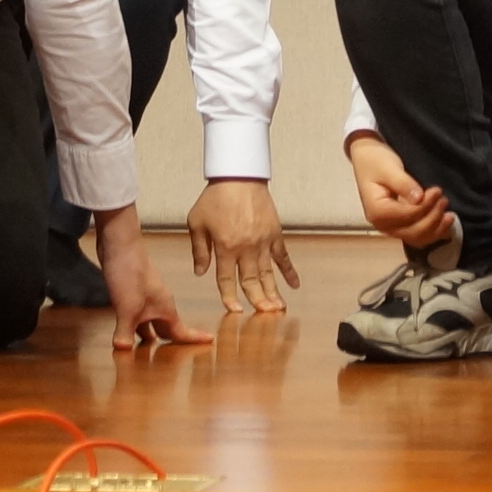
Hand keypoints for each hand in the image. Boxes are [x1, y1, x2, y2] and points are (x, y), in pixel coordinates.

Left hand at [94, 207, 212, 350]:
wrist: (119, 243)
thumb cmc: (131, 273)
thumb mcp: (127, 307)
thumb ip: (125, 332)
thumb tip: (122, 351)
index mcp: (165, 309)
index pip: (183, 330)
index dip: (196, 338)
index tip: (211, 342)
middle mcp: (158, 304)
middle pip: (165, 330)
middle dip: (167, 345)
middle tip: (167, 362)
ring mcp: (144, 298)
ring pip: (148, 323)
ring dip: (146, 337)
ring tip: (142, 352)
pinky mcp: (131, 292)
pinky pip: (135, 316)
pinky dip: (132, 327)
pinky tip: (123, 331)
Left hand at [183, 180, 299, 315]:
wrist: (238, 175)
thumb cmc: (214, 198)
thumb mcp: (197, 222)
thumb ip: (199, 249)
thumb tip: (200, 272)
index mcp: (226, 247)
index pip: (227, 279)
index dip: (229, 297)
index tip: (234, 310)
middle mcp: (246, 248)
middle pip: (252, 281)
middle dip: (257, 300)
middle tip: (263, 316)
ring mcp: (263, 241)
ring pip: (268, 273)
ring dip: (274, 292)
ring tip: (278, 308)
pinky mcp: (275, 233)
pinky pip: (283, 256)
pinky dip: (289, 271)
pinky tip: (294, 285)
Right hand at [346, 133, 451, 247]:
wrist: (367, 159)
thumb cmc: (376, 161)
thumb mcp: (389, 168)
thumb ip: (403, 184)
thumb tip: (419, 198)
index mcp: (377, 212)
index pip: (407, 216)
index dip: (425, 206)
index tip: (437, 191)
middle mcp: (383, 225)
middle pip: (414, 232)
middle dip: (433, 218)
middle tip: (443, 199)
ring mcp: (391, 227)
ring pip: (418, 238)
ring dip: (436, 228)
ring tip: (449, 213)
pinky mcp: (399, 225)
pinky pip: (418, 235)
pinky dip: (433, 232)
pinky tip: (444, 223)